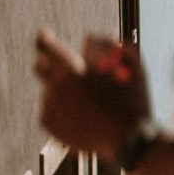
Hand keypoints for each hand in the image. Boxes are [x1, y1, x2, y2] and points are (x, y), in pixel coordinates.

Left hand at [34, 29, 149, 160]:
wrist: (130, 140)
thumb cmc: (133, 98)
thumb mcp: (131, 60)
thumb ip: (106, 43)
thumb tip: (86, 40)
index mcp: (71, 71)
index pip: (45, 46)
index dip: (45, 37)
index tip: (46, 34)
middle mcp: (55, 89)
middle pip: (40, 68)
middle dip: (51, 63)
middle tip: (69, 68)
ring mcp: (51, 110)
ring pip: (50, 90)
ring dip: (64, 89)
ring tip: (89, 100)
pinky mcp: (51, 127)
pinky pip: (50, 109)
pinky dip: (62, 108)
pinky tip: (83, 113)